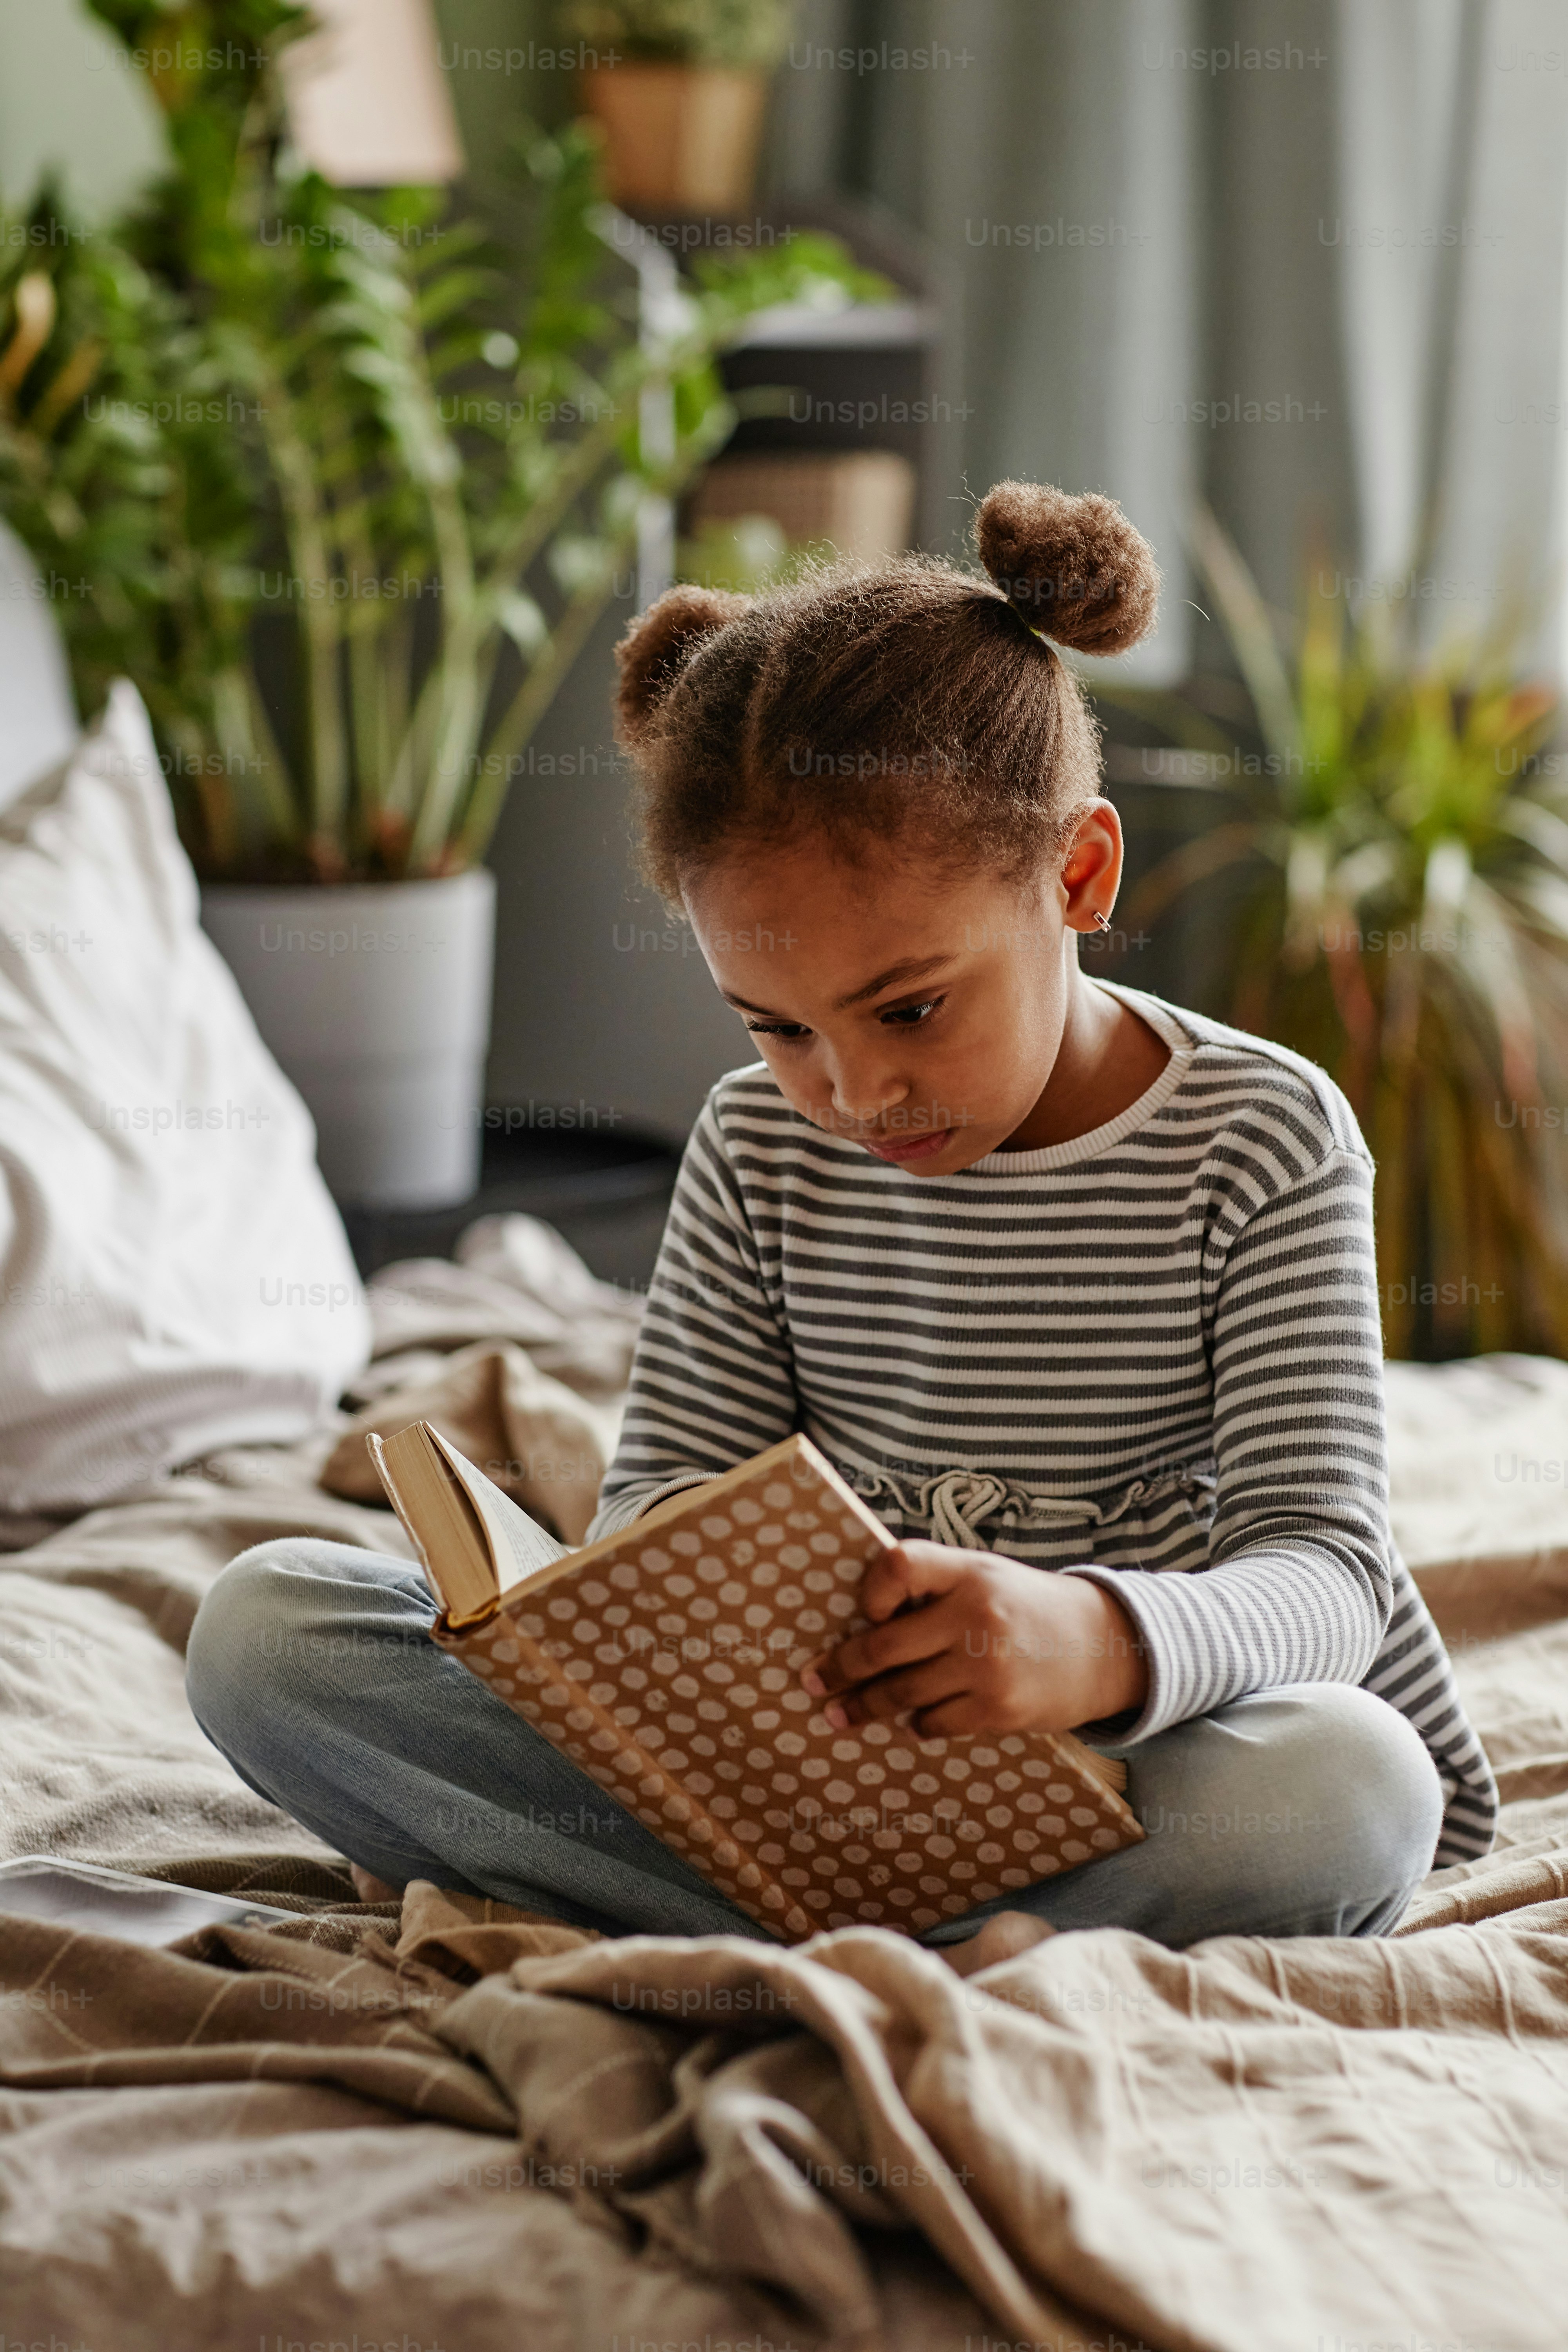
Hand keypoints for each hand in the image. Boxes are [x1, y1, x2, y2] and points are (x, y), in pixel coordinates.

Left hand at [800, 1542, 1147, 1738]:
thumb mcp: (984, 1575)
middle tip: (814, 1681)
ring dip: (867, 1706)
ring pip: (903, 1692)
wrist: (1103, 1646)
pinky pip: (936, 1723)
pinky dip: (918, 1723)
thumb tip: (862, 1622)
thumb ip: (933, 1587)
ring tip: (841, 1715)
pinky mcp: (1000, 1709)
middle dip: (842, 1669)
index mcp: (968, 1571)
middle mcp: (976, 1615)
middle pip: (884, 1646)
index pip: (898, 1565)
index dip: (870, 1591)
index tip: (863, 1613)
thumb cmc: (1026, 1606)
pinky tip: (912, 1721)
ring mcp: (988, 1666)